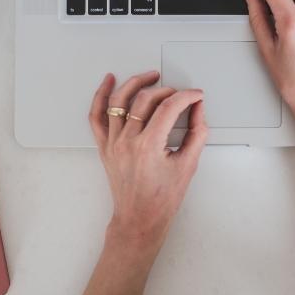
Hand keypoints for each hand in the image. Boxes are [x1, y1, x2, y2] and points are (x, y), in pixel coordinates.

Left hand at [88, 71, 208, 251]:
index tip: (195, 95)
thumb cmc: (161, 199)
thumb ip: (197, 133)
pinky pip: (97, 115)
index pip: (169, 107)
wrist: (139, 219)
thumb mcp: (188, 165)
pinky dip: (101, 95)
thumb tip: (198, 110)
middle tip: (180, 94)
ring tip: (150, 76)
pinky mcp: (105, 146)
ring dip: (136, 83)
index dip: (186, 96)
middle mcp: (128, 141)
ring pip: (119, 101)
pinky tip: (109, 81)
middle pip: (146, 100)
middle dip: (167, 90)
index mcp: (149, 147)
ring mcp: (113, 143)